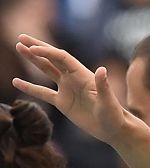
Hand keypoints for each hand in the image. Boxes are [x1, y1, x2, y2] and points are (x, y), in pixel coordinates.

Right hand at [12, 36, 134, 143]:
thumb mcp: (108, 101)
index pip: (62, 58)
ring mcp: (67, 90)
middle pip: (52, 58)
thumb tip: (102, 69)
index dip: (47, 51)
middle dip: (37, 48)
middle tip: (20, 37)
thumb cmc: (115, 116)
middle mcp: (73, 79)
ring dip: (33, 60)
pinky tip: (15, 82)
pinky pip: (43, 93)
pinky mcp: (63, 103)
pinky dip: (30, 87)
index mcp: (83, 75)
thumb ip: (103, 86)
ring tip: (19, 48)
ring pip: (47, 70)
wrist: (114, 130)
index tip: (31, 48)